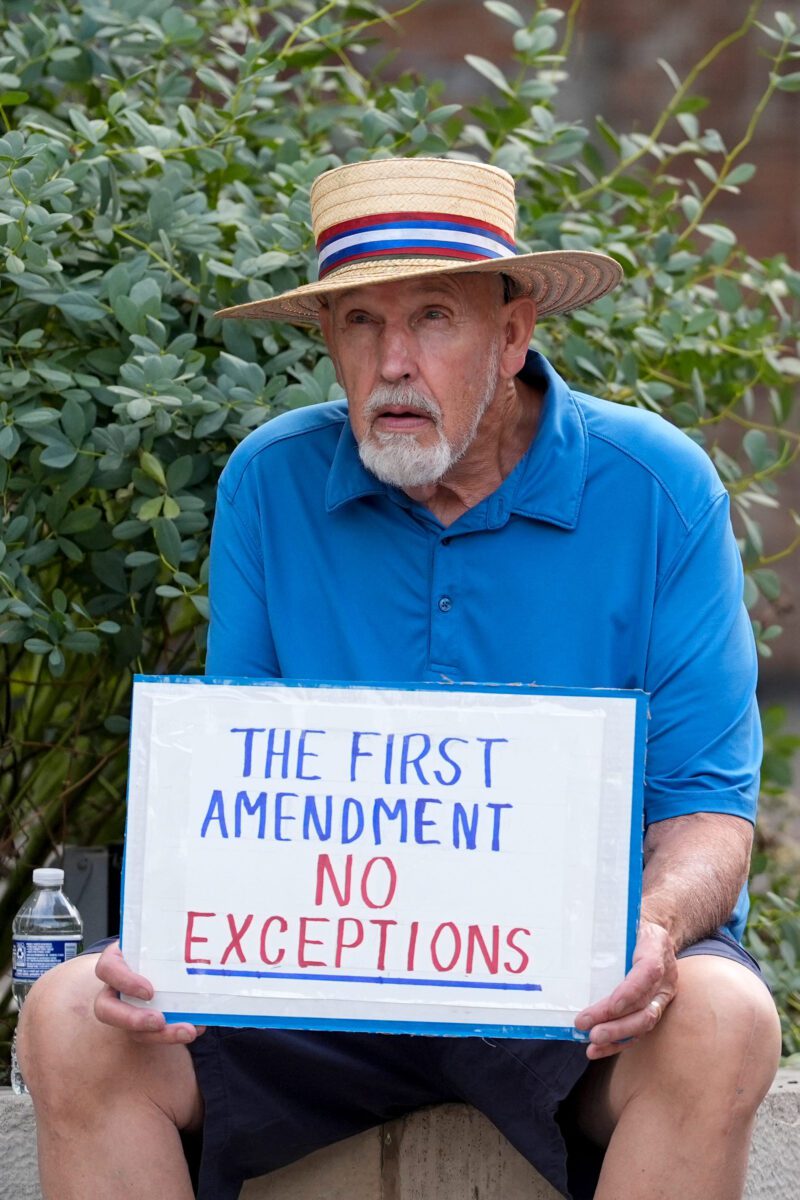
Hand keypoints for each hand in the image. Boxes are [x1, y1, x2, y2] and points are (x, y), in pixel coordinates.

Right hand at [94, 941, 204, 1045]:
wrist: (165, 952)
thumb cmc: (159, 943)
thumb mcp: (159, 937)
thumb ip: (170, 942)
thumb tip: (197, 952)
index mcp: (116, 960)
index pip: (107, 969)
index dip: (124, 982)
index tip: (149, 992)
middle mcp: (114, 987)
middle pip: (106, 1010)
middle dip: (132, 1020)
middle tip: (159, 1021)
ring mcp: (126, 1007)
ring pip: (131, 1030)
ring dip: (160, 1035)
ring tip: (187, 1031)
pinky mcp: (142, 1023)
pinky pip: (153, 1035)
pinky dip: (175, 1032)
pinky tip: (196, 1027)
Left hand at [574, 920, 677, 1059]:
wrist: (658, 929)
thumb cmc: (633, 923)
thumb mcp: (625, 916)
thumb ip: (607, 924)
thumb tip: (574, 929)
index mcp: (656, 946)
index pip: (648, 971)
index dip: (630, 991)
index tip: (611, 1005)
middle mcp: (665, 976)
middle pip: (646, 1006)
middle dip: (617, 1022)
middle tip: (590, 1029)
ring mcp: (662, 995)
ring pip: (644, 1023)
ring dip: (617, 1037)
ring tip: (592, 1043)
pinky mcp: (654, 1008)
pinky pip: (639, 1029)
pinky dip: (618, 1042)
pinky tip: (597, 1049)